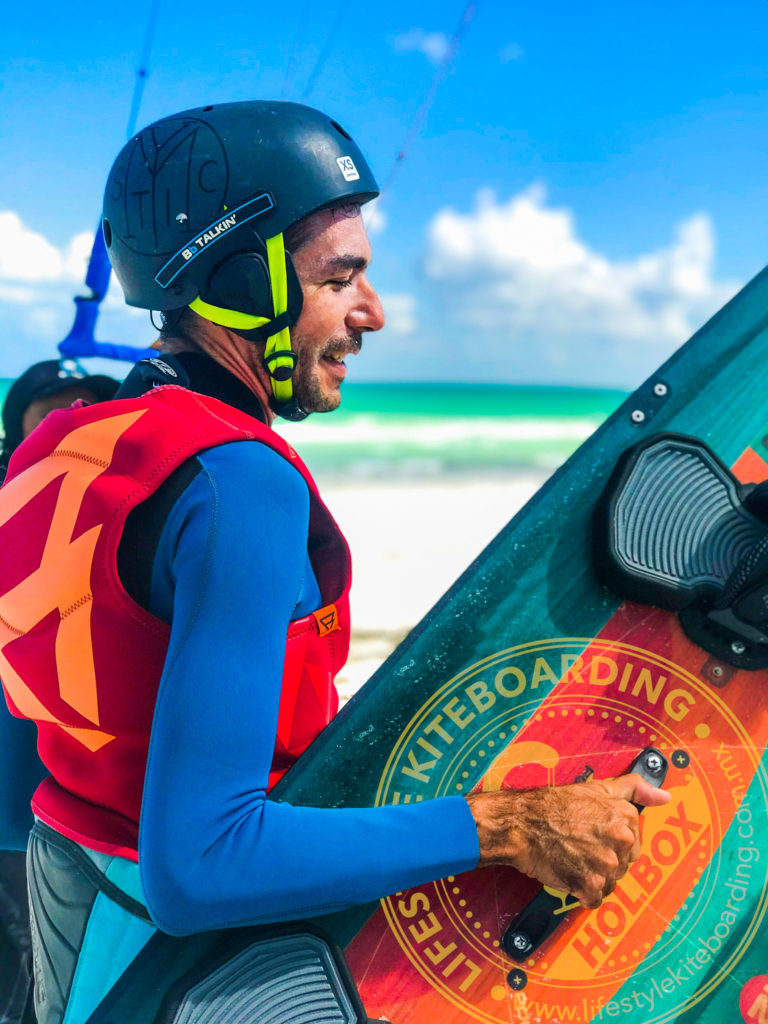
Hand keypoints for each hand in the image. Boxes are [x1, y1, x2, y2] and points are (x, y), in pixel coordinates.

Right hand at [465, 774, 670, 907]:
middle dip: (604, 861)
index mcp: (626, 817)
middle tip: (580, 848)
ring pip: (610, 883)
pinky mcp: (590, 884)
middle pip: (623, 864)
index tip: (593, 836)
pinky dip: (581, 892)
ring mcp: (606, 864)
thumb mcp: (597, 788)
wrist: (521, 823)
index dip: (611, 842)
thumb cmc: (554, 805)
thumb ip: (634, 789)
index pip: (633, 843)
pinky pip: (594, 899)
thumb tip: (665, 796)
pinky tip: (569, 875)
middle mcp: (621, 840)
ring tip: (573, 860)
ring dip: (593, 878)